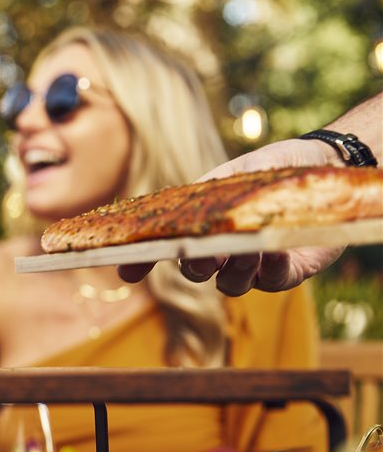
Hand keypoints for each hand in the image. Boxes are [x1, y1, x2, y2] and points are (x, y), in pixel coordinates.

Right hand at [117, 137, 345, 291]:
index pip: (165, 248)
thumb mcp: (232, 173)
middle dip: (193, 266)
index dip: (142, 261)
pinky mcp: (288, 272)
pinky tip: (274, 250)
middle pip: (195, 272)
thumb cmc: (272, 168)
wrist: (324, 166)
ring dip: (234, 269)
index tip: (127, 270)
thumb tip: (184, 214)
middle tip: (200, 255)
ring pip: (230, 284)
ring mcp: (255, 266)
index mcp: (202, 228)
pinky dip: (269, 268)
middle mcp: (224, 252)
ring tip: (249, 248)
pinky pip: (272, 281)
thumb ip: (207, 195)